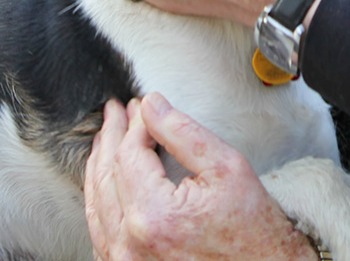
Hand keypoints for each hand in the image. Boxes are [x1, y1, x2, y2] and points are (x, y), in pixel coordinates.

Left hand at [85, 93, 314, 260]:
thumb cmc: (251, 227)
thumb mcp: (226, 166)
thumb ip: (183, 132)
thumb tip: (151, 105)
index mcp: (155, 215)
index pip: (129, 154)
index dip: (135, 124)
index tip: (141, 105)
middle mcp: (131, 245)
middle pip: (106, 176)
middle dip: (111, 137)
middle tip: (116, 111)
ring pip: (97, 204)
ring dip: (99, 166)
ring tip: (105, 139)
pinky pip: (100, 233)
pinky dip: (100, 200)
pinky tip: (105, 182)